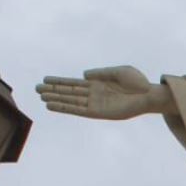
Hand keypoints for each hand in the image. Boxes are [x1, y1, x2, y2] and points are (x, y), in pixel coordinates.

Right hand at [36, 66, 168, 120]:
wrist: (148, 95)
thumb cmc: (137, 82)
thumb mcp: (118, 72)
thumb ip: (100, 73)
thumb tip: (83, 76)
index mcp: (98, 84)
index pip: (74, 83)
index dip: (59, 81)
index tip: (45, 79)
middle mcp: (94, 94)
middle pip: (69, 92)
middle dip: (53, 90)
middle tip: (36, 89)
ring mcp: (96, 104)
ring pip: (71, 101)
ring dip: (56, 100)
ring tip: (41, 98)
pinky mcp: (100, 113)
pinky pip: (79, 110)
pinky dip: (66, 108)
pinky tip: (54, 106)